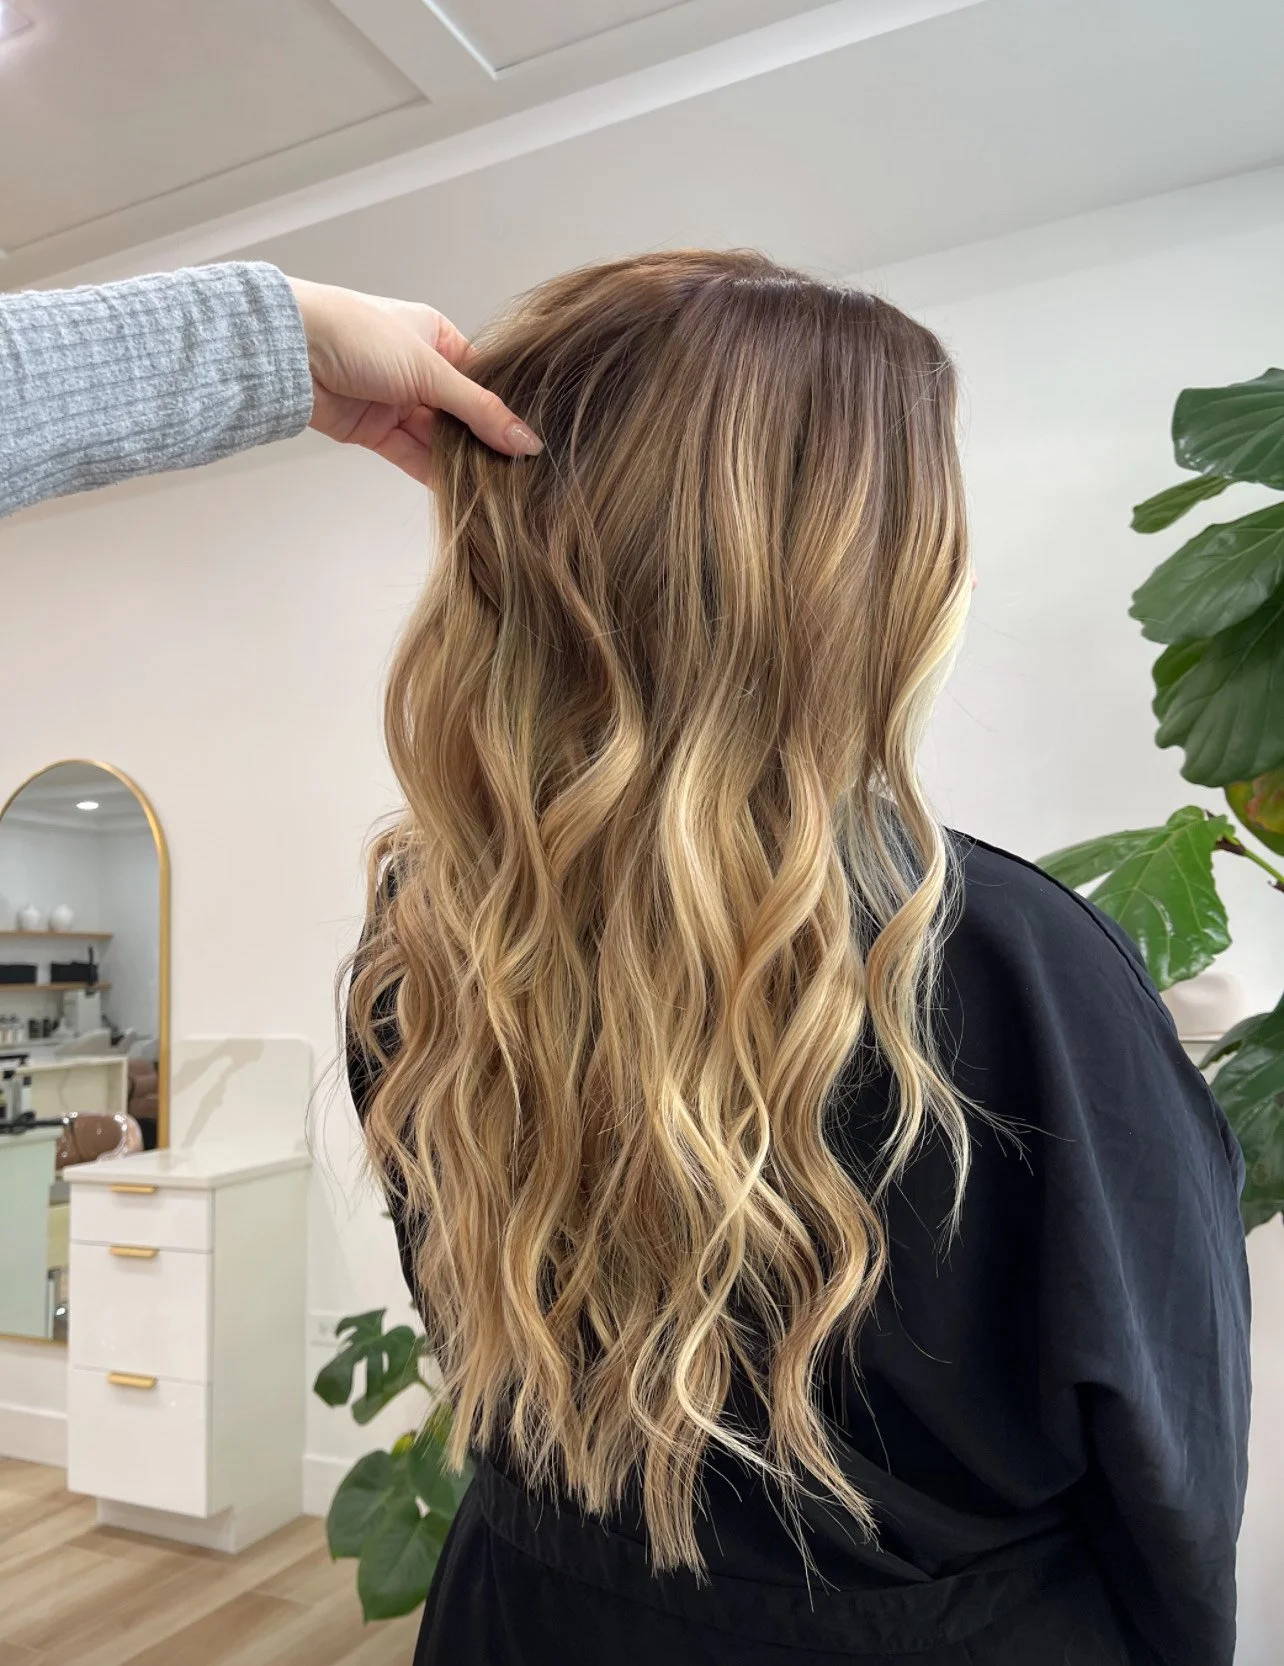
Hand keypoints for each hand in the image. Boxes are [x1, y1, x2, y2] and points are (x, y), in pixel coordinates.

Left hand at [287, 277, 540, 481]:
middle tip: (520, 473)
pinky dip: (434, 474)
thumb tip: (527, 442)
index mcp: (435, 336)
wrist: (290, 350)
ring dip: (461, 462)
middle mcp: (419, 369)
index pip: (481, 379)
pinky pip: (412, 456)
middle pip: (462, 413)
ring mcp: (396, 402)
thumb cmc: (357, 335)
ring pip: (438, 438)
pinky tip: (463, 493)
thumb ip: (479, 411)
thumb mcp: (429, 369)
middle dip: (484, 441)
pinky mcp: (375, 432)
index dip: (504, 409)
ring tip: (497, 488)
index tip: (531, 441)